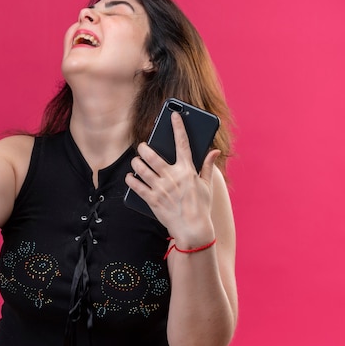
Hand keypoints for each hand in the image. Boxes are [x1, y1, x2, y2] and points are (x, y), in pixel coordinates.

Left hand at [125, 112, 220, 246]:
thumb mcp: (206, 185)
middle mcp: (172, 176)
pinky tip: (130, 177)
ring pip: (140, 168)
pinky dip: (131, 180)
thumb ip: (207, 166)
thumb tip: (215, 151)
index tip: (173, 115)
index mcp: (187, 170)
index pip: (183, 143)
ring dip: (135, 163)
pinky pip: (136, 186)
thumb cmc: (201, 207)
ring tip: (136, 161)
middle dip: (144, 147)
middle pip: (152, 155)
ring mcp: (160, 188)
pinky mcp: (152, 199)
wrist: (193, 230)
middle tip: (142, 146)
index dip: (178, 127)